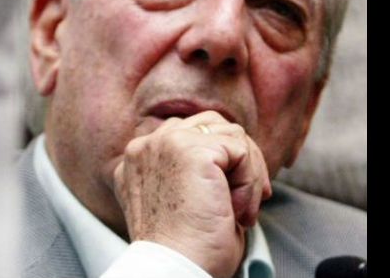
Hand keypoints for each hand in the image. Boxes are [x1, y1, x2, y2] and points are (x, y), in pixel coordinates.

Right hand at [112, 111, 271, 277]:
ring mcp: (166, 142)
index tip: (229, 198)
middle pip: (210, 125)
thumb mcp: (181, 201)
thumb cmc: (184, 249)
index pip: (187, 134)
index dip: (219, 162)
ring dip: (247, 172)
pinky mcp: (191, 150)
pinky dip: (251, 182)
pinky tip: (239, 211)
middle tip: (246, 200)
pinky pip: (242, 150)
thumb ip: (190, 171)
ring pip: (230, 134)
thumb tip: (234, 155)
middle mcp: (145, 145)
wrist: (176, 268)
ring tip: (241, 209)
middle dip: (237, 159)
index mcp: (137, 159)